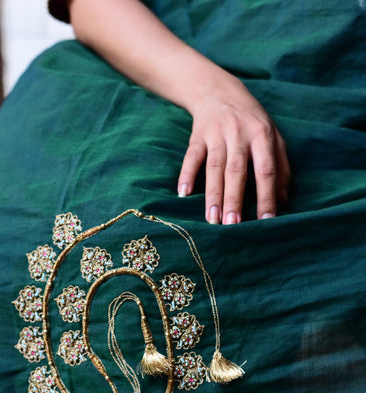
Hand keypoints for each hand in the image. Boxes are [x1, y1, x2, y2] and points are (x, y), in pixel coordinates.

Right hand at [177, 73, 289, 223]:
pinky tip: (183, 193)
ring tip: (213, 219)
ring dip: (213, 194)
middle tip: (233, 225)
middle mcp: (239, 134)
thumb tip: (284, 200)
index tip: (266, 220)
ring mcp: (216, 134)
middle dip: (235, 198)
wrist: (219, 92)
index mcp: (262, 135)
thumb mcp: (272, 137)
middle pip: (237, 170)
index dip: (267, 195)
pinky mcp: (197, 136)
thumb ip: (281, 166)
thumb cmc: (251, 121)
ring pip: (214, 167)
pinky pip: (191, 157)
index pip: (266, 170)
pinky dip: (186, 174)